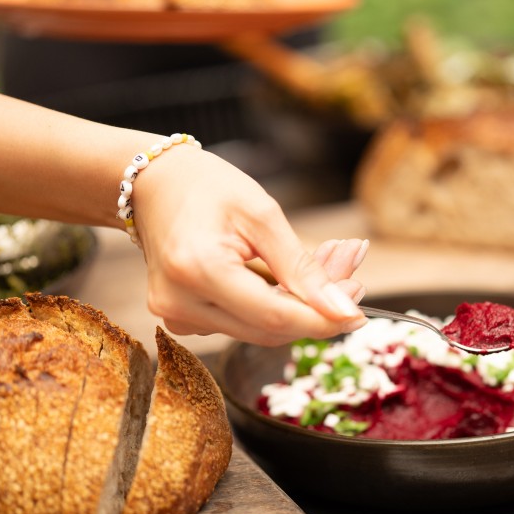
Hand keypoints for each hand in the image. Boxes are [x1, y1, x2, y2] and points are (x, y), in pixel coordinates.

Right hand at [130, 146, 368, 344]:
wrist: (152, 184)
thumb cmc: (208, 187)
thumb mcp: (262, 214)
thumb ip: (303, 267)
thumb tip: (344, 309)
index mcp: (199, 270)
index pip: (276, 318)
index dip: (324, 319)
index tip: (360, 310)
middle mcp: (181, 304)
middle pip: (271, 330)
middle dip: (318, 307)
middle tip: (351, 269)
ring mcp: (177, 317)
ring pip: (260, 329)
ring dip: (300, 302)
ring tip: (326, 260)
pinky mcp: (182, 320)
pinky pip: (243, 323)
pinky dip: (274, 303)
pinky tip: (290, 273)